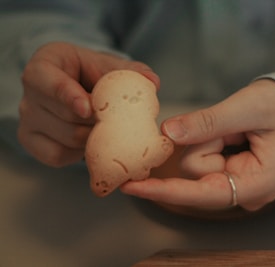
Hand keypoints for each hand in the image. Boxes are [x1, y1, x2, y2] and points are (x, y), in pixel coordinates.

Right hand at [18, 42, 158, 166]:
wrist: (82, 89)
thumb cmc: (95, 75)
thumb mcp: (110, 67)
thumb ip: (131, 72)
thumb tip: (153, 82)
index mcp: (44, 64)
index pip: (46, 80)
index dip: (68, 96)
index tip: (89, 109)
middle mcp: (29, 92)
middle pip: (63, 116)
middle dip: (95, 122)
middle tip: (118, 122)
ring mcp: (27, 119)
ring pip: (65, 138)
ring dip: (94, 138)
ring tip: (108, 129)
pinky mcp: (31, 141)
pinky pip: (57, 156)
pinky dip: (79, 153)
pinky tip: (92, 141)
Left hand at [120, 79, 274, 210]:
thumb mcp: (249, 107)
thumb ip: (209, 121)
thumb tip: (168, 133)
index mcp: (258, 183)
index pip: (204, 193)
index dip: (166, 191)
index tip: (132, 188)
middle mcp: (246, 192)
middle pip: (198, 172)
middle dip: (206, 142)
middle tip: (233, 125)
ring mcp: (238, 186)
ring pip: (198, 163)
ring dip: (210, 138)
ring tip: (237, 128)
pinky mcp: (230, 176)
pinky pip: (205, 159)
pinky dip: (210, 142)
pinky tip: (231, 135)